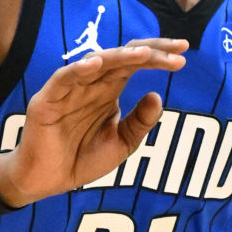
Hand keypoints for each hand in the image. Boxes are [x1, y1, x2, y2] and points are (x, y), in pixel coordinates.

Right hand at [0, 39, 187, 206]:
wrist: (48, 181)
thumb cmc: (82, 159)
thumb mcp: (121, 144)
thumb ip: (139, 122)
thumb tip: (157, 95)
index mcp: (108, 90)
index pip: (134, 64)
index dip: (158, 56)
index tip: (184, 52)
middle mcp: (91, 84)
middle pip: (122, 58)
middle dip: (150, 51)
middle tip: (178, 49)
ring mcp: (69, 89)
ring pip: (96, 63)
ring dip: (120, 57)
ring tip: (145, 54)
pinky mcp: (47, 100)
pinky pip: (63, 79)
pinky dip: (79, 69)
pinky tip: (98, 63)